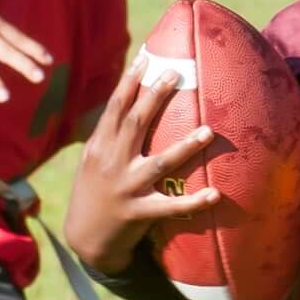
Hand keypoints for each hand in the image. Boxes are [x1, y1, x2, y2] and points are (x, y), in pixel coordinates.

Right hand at [59, 58, 224, 274]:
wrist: (84, 238)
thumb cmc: (94, 192)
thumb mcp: (93, 161)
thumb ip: (109, 136)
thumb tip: (129, 103)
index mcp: (98, 148)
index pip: (114, 109)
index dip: (128, 83)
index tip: (145, 60)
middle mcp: (111, 163)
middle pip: (135, 124)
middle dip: (155, 97)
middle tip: (176, 74)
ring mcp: (126, 188)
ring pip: (159, 163)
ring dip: (185, 147)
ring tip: (209, 131)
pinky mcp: (139, 213)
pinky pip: (171, 206)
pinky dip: (194, 202)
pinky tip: (215, 194)